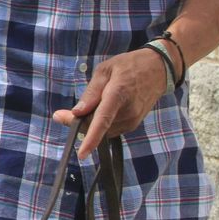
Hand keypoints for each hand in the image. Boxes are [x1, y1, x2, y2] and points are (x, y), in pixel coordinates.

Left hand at [53, 49, 171, 157]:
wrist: (158, 69)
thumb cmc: (129, 66)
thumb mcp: (105, 70)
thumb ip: (90, 92)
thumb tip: (77, 112)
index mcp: (118, 94)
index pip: (103, 120)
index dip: (91, 138)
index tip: (81, 153)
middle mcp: (127, 112)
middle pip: (97, 127)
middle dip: (77, 124)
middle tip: (60, 115)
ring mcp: (132, 120)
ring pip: (102, 130)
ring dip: (89, 124)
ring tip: (88, 106)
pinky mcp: (133, 124)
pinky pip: (110, 129)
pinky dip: (100, 124)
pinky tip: (100, 109)